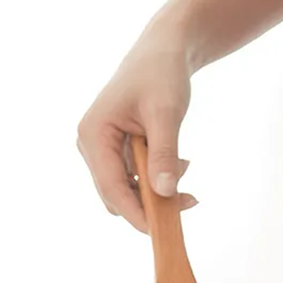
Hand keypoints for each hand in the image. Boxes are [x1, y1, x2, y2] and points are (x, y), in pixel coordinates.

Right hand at [77, 30, 196, 231]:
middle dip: (152, 202)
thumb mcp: (166, 114)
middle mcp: (92, 146)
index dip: (136, 213)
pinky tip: (178, 160)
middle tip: (190, 197)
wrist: (164, 51)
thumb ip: (164, 154)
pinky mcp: (117, 152)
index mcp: (94, 135)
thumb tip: (165, 192)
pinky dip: (158, 178)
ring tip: (185, 164)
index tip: (162, 231)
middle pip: (118, 196)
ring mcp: (102, 150)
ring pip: (130, 191)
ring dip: (159, 189)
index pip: (112, 188)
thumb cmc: (161, 74)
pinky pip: (136, 180)